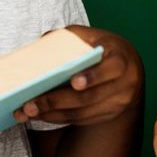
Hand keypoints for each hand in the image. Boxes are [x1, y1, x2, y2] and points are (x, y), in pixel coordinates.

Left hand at [13, 26, 142, 126]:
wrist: (129, 69)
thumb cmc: (104, 48)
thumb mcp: (93, 37)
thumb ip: (71, 38)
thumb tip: (42, 43)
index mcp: (120, 59)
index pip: (111, 69)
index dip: (93, 76)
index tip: (74, 82)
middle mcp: (123, 85)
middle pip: (88, 97)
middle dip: (56, 101)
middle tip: (29, 105)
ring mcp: (117, 103)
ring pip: (81, 113)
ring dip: (51, 114)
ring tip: (26, 112)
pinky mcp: (108, 115)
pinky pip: (80, 120)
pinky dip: (58, 118)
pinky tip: (39, 115)